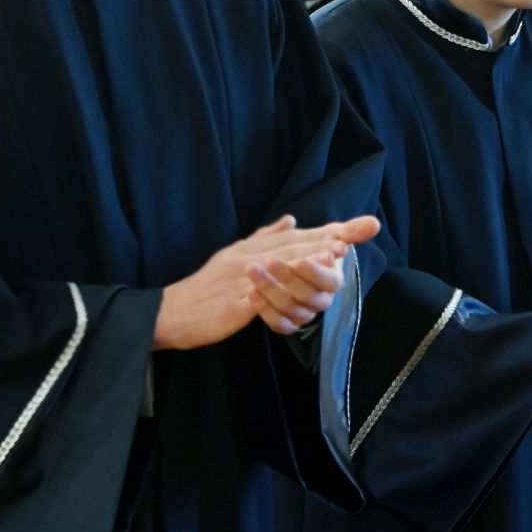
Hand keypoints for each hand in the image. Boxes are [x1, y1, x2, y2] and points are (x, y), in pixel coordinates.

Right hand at [154, 213, 380, 349]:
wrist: (172, 311)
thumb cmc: (207, 286)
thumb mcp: (234, 254)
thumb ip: (264, 238)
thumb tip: (291, 220)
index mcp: (254, 249)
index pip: (298, 237)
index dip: (328, 232)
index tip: (359, 228)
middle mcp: (250, 259)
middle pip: (293, 247)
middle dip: (325, 240)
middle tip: (353, 236)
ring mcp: (242, 280)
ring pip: (278, 268)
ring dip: (307, 260)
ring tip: (333, 255)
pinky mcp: (234, 304)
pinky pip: (259, 298)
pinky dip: (278, 292)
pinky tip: (295, 292)